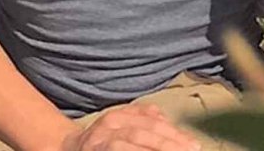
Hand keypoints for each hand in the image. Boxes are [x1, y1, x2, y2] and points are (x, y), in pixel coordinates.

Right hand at [60, 105, 200, 150]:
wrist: (67, 148)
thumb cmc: (102, 138)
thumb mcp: (121, 122)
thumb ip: (142, 117)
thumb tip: (163, 118)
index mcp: (117, 117)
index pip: (150, 123)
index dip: (173, 134)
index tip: (195, 146)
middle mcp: (107, 127)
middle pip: (141, 134)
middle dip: (167, 145)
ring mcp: (98, 144)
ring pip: (127, 146)